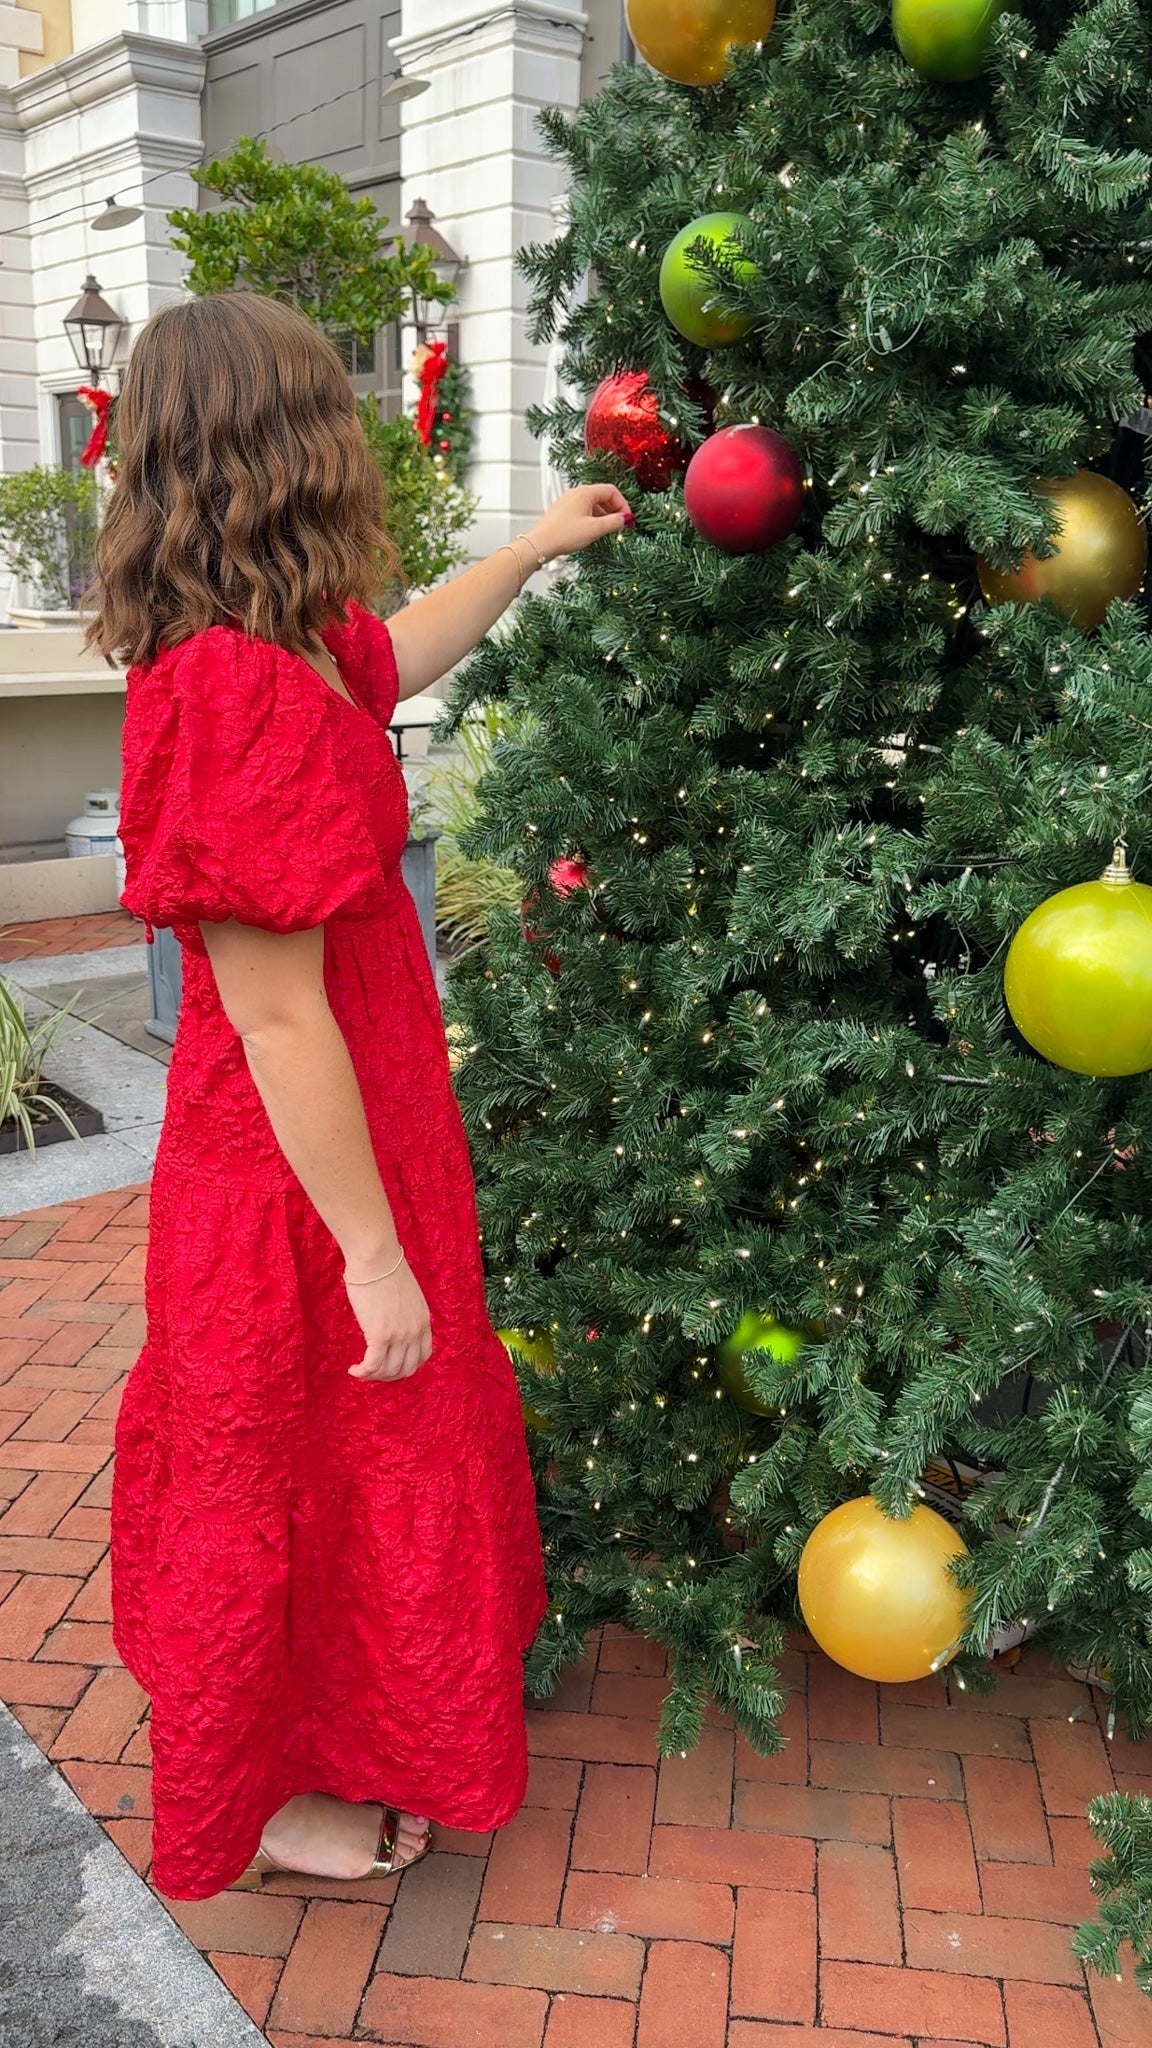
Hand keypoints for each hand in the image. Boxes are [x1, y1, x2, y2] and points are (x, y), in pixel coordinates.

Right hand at [345, 1259, 432, 1381]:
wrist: (376, 1258)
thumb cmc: (385, 1269)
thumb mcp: (406, 1295)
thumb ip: (404, 1313)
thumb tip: (390, 1324)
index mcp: (424, 1320)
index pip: (423, 1356)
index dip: (406, 1366)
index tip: (390, 1365)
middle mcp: (415, 1331)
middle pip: (406, 1368)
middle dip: (388, 1375)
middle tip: (372, 1371)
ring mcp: (400, 1334)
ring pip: (389, 1370)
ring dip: (373, 1375)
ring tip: (360, 1370)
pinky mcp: (381, 1335)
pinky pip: (373, 1365)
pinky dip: (363, 1372)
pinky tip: (354, 1370)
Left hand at [528, 483, 632, 563]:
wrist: (540, 544)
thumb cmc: (563, 535)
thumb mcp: (594, 529)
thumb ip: (614, 522)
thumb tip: (625, 519)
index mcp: (585, 492)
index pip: (612, 491)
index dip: (623, 505)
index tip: (627, 519)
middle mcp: (576, 493)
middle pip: (603, 496)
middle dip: (615, 510)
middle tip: (621, 525)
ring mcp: (569, 501)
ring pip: (594, 503)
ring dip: (604, 515)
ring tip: (609, 530)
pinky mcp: (564, 511)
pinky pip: (584, 510)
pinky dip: (594, 518)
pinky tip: (594, 530)